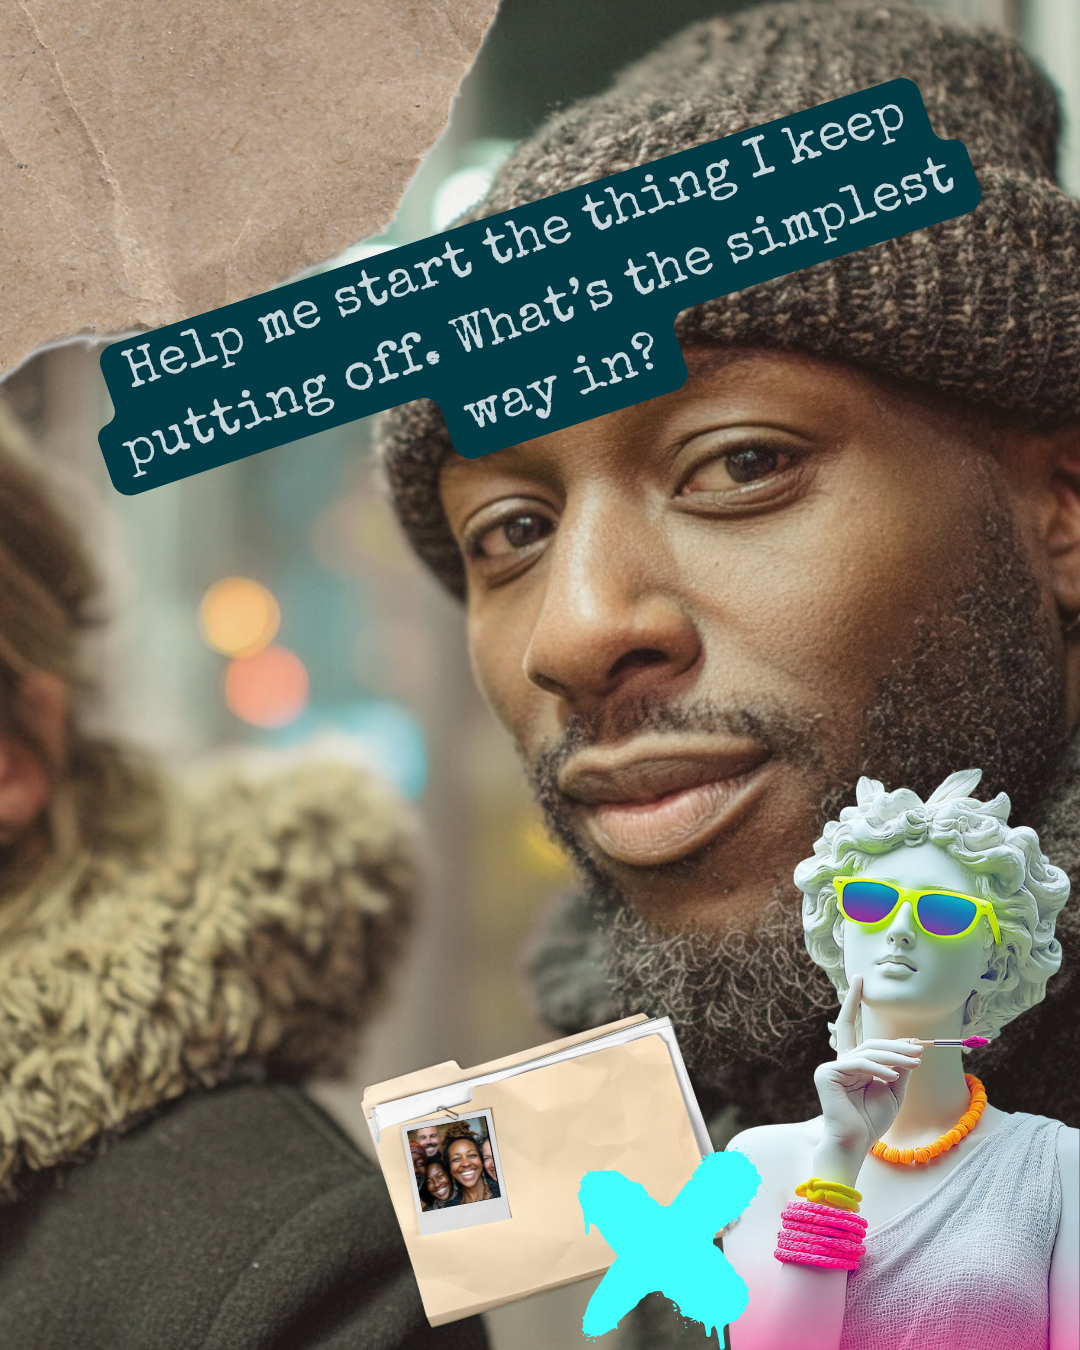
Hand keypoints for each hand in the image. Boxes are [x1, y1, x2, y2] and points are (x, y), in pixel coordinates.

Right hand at [811, 976, 923, 1181]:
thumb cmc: (873, 1119)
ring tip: (915, 1063)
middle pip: (870, 1041)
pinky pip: (859, 1065)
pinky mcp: (828, 1074)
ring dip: (896, 1057)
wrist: (856, 1142)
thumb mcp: (894, 1089)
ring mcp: (831, 1066)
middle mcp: (840, 1060)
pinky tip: (893, 1075)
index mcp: (852, 1062)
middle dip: (896, 1045)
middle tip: (920, 1051)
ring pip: (868, 1052)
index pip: (851, 1025)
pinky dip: (879, 1069)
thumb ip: (899, 1067)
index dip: (853, 1001)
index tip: (858, 978)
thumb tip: (912, 1046)